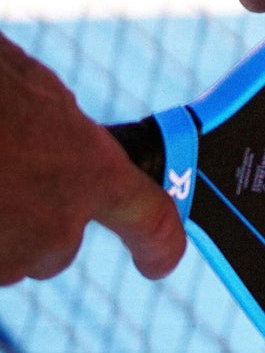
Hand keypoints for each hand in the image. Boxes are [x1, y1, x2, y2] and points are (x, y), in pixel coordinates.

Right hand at [0, 34, 184, 284]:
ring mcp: (6, 257)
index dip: (159, 246)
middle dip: (32, 218)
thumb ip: (56, 128)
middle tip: (2, 167)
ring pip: (4, 258)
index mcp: (93, 173)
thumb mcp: (30, 89)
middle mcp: (57, 229)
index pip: (152, 221)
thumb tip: (51, 134)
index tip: (160, 263)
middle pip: (56, 246)